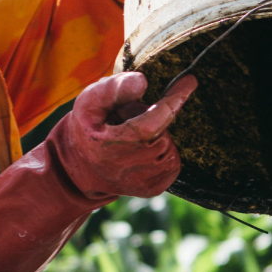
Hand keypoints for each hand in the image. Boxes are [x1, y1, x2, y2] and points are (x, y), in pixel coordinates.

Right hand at [52, 72, 197, 198]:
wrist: (82, 169)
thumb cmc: (88, 129)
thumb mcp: (89, 103)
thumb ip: (112, 89)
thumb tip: (143, 82)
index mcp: (108, 145)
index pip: (151, 123)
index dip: (172, 101)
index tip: (189, 81)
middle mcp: (125, 168)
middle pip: (162, 132)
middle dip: (152, 119)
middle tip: (129, 121)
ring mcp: (141, 182)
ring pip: (170, 148)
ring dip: (158, 136)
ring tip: (132, 138)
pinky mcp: (152, 189)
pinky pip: (173, 163)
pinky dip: (164, 151)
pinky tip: (144, 150)